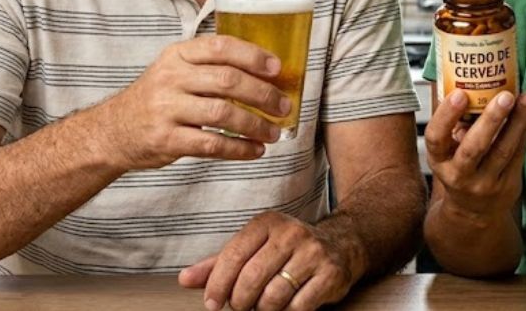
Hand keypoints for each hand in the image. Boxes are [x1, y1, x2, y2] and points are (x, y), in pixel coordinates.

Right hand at [95, 35, 288, 169]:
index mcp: (177, 55)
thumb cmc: (156, 98)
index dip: (253, 56)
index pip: (220, 47)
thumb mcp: (174, 70)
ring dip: (256, 124)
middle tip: (284, 105)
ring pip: (223, 114)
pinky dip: (238, 148)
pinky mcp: (166, 139)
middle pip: (228, 81)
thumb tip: (266, 73)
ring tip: (273, 132)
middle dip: (263, 94)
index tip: (277, 68)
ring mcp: (166, 109)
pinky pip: (212, 144)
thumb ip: (210, 66)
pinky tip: (254, 150)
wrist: (111, 132)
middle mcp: (171, 78)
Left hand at [178, 211, 364, 310]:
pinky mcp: (330, 273)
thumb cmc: (287, 251)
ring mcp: (313, 252)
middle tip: (241, 307)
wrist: (341, 245)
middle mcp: (291, 232)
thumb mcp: (253, 249)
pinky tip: (287, 306)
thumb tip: (185, 279)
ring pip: (274, 296)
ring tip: (264, 306)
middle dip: (240, 302)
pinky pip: (298, 306)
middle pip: (251, 279)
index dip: (217, 284)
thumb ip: (218, 264)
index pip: (233, 255)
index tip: (212, 303)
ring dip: (263, 310)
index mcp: (267, 222)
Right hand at [424, 89, 525, 217]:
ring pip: (503, 150)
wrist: (474, 212)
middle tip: (505, 95)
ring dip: (516, 121)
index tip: (459, 93)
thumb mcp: (446, 153)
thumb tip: (469, 85)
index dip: (446, 116)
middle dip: (491, 120)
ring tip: (525, 97)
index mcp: (439, 162)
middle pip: (474, 148)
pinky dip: (524, 130)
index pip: (436, 139)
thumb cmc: (459, 169)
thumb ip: (454, 126)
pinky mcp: (508, 186)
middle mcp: (460, 176)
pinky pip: (518, 154)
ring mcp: (485, 184)